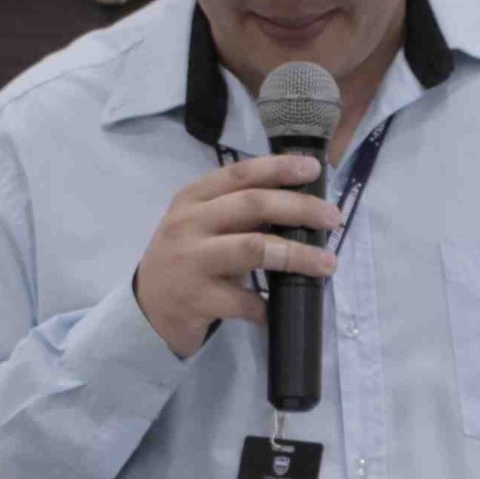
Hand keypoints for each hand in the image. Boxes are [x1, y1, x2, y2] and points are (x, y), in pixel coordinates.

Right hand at [132, 154, 344, 359]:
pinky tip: (281, 310)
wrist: (147, 310)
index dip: (278, 168)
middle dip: (299, 208)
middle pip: (252, 205)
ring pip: (252, 249)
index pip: (239, 174)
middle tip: (332, 218)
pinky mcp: (195, 299)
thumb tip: (299, 204)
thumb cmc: (186, 260)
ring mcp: (190, 261)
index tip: (312, 168)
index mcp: (193, 199)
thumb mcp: (202, 227)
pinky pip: (243, 301)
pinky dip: (267, 306)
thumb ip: (237, 212)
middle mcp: (189, 224)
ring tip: (327, 263)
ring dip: (296, 255)